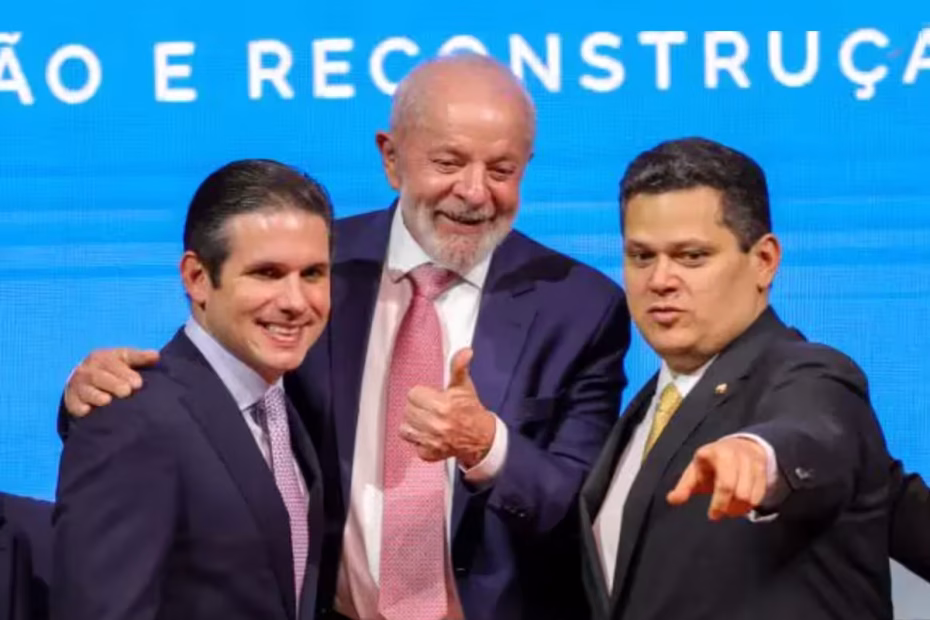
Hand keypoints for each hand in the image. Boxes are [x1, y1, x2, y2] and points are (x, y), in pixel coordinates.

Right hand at [64, 347, 159, 415]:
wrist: (85, 381)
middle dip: (113, 383)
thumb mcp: (125, 360)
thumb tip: (156, 356)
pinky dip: (79, 407)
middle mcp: (88, 369)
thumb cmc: (113, 370)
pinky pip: (73, 404)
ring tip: (107, 400)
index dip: (125, 372)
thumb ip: (140, 358)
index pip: (114, 361)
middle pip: (99, 376)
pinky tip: (87, 411)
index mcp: (103, 357)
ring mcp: (78, 385)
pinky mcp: (71, 400)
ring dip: (96, 395)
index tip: (138, 384)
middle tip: (126, 392)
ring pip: (85, 389)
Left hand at [400, 347, 495, 467]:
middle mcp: (435, 424)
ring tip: (427, 421)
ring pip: (405, 428)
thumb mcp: (464, 386)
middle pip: (408, 410)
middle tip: (430, 409)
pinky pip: (413, 444)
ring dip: (414, 424)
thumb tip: (466, 351)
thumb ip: (459, 367)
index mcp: (442, 405)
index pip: (413, 394)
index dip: (422, 394)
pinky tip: (429, 435)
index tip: (431, 397)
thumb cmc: (470, 410)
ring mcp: (431, 441)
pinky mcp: (428, 454)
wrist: (481, 437)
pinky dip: (419, 441)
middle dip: (418, 408)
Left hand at [667, 437, 769, 519]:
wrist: (739, 445)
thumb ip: (684, 487)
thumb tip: (672, 500)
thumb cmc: (711, 463)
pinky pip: (760, 494)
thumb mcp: (695, 471)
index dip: (719, 504)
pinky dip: (750, 505)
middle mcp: (736, 455)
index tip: (712, 515)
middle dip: (729, 508)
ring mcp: (752, 462)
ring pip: (751, 496)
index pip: (724, 485)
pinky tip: (741, 505)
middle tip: (721, 514)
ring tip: (730, 510)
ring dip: (740, 509)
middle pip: (740, 492)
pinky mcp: (763, 469)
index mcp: (716, 453)